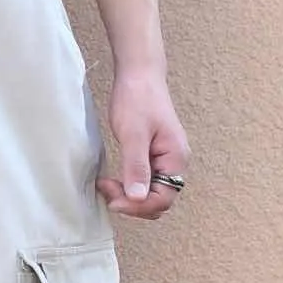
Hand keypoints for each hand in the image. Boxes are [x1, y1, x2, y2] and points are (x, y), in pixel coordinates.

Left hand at [97, 70, 189, 220]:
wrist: (139, 75)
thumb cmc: (138, 98)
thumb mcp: (133, 135)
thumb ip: (136, 167)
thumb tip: (137, 198)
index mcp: (176, 159)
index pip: (163, 199)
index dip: (138, 206)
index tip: (113, 201)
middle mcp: (174, 164)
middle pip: (157, 202)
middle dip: (132, 203)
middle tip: (107, 190)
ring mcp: (164, 162)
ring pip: (149, 195)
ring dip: (128, 197)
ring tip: (106, 185)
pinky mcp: (153, 158)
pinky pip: (143, 183)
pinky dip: (127, 187)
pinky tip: (111, 181)